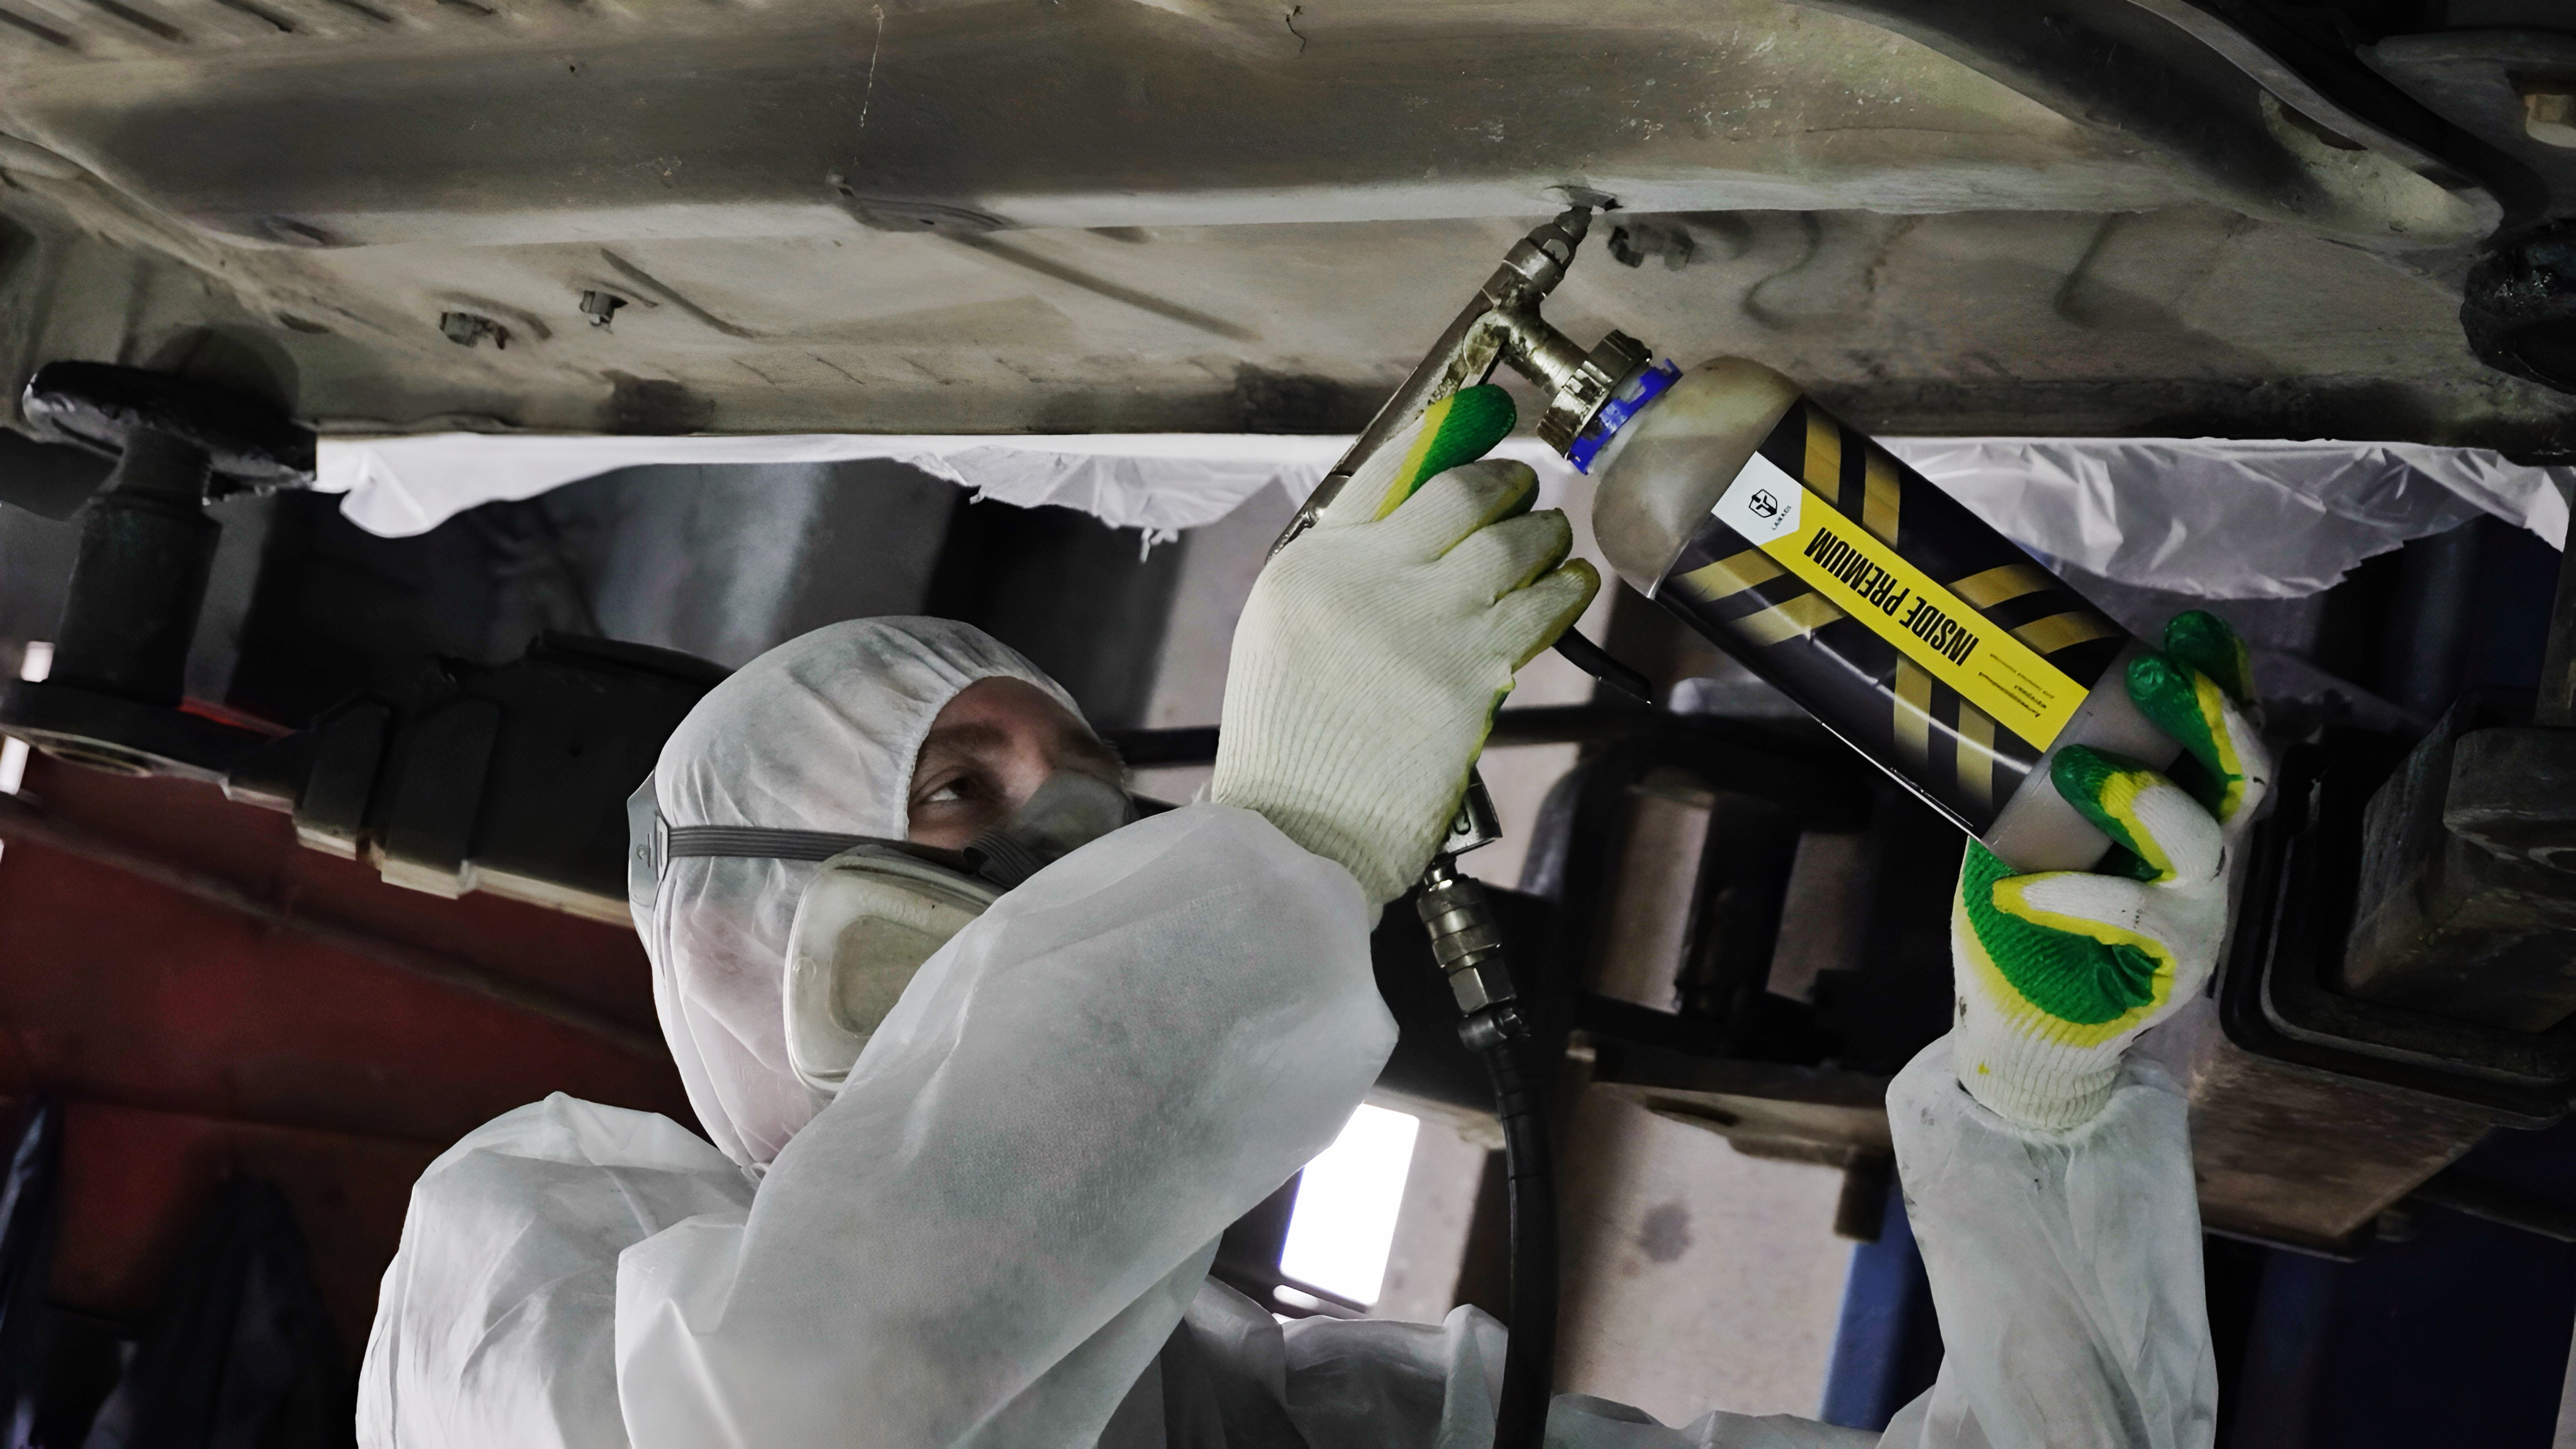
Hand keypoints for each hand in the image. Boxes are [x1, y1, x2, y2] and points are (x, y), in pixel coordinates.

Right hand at [1211, 388, 1598, 908]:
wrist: (1303, 828)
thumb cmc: (1294, 737)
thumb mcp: (1287, 627)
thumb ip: (1347, 569)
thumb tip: (1424, 517)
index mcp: (1314, 565)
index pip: (1391, 464)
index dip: (1452, 427)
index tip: (1487, 410)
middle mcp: (1368, 583)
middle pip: (1465, 493)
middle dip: (1509, 483)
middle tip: (1523, 492)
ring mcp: (1425, 628)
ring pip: (1516, 543)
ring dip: (1544, 534)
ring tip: (1547, 542)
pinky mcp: (1473, 677)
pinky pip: (1543, 607)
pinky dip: (1564, 587)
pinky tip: (1567, 586)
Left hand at [1951, 611, 2272, 1129]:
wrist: (2020, 1017)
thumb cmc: (2027, 914)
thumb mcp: (2026, 826)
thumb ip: (2033, 772)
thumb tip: (1993, 690)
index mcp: (2180, 809)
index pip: (2220, 737)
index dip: (2223, 682)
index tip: (2194, 631)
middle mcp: (2204, 855)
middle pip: (2240, 777)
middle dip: (2206, 719)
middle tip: (2152, 673)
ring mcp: (2196, 912)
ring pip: (2202, 845)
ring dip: (2145, 799)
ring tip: (2079, 768)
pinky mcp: (2170, 967)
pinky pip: (2136, 917)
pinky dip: (2074, 894)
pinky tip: (2021, 887)